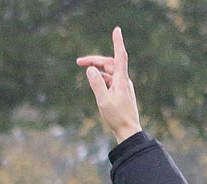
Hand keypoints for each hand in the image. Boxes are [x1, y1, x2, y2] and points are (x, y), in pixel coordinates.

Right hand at [77, 27, 142, 143]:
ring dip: (97, 69)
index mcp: (121, 79)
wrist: (128, 130)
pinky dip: (101, 78)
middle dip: (95, 60)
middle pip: (110, 63)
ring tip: (84, 69)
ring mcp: (123, 86)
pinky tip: (95, 83)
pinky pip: (110, 80)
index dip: (117, 42)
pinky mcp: (121, 93)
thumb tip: (90, 69)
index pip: (119, 56)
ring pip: (109, 72)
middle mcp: (123, 80)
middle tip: (78, 62)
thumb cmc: (116, 117)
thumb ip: (96, 84)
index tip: (116, 30)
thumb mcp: (103, 100)